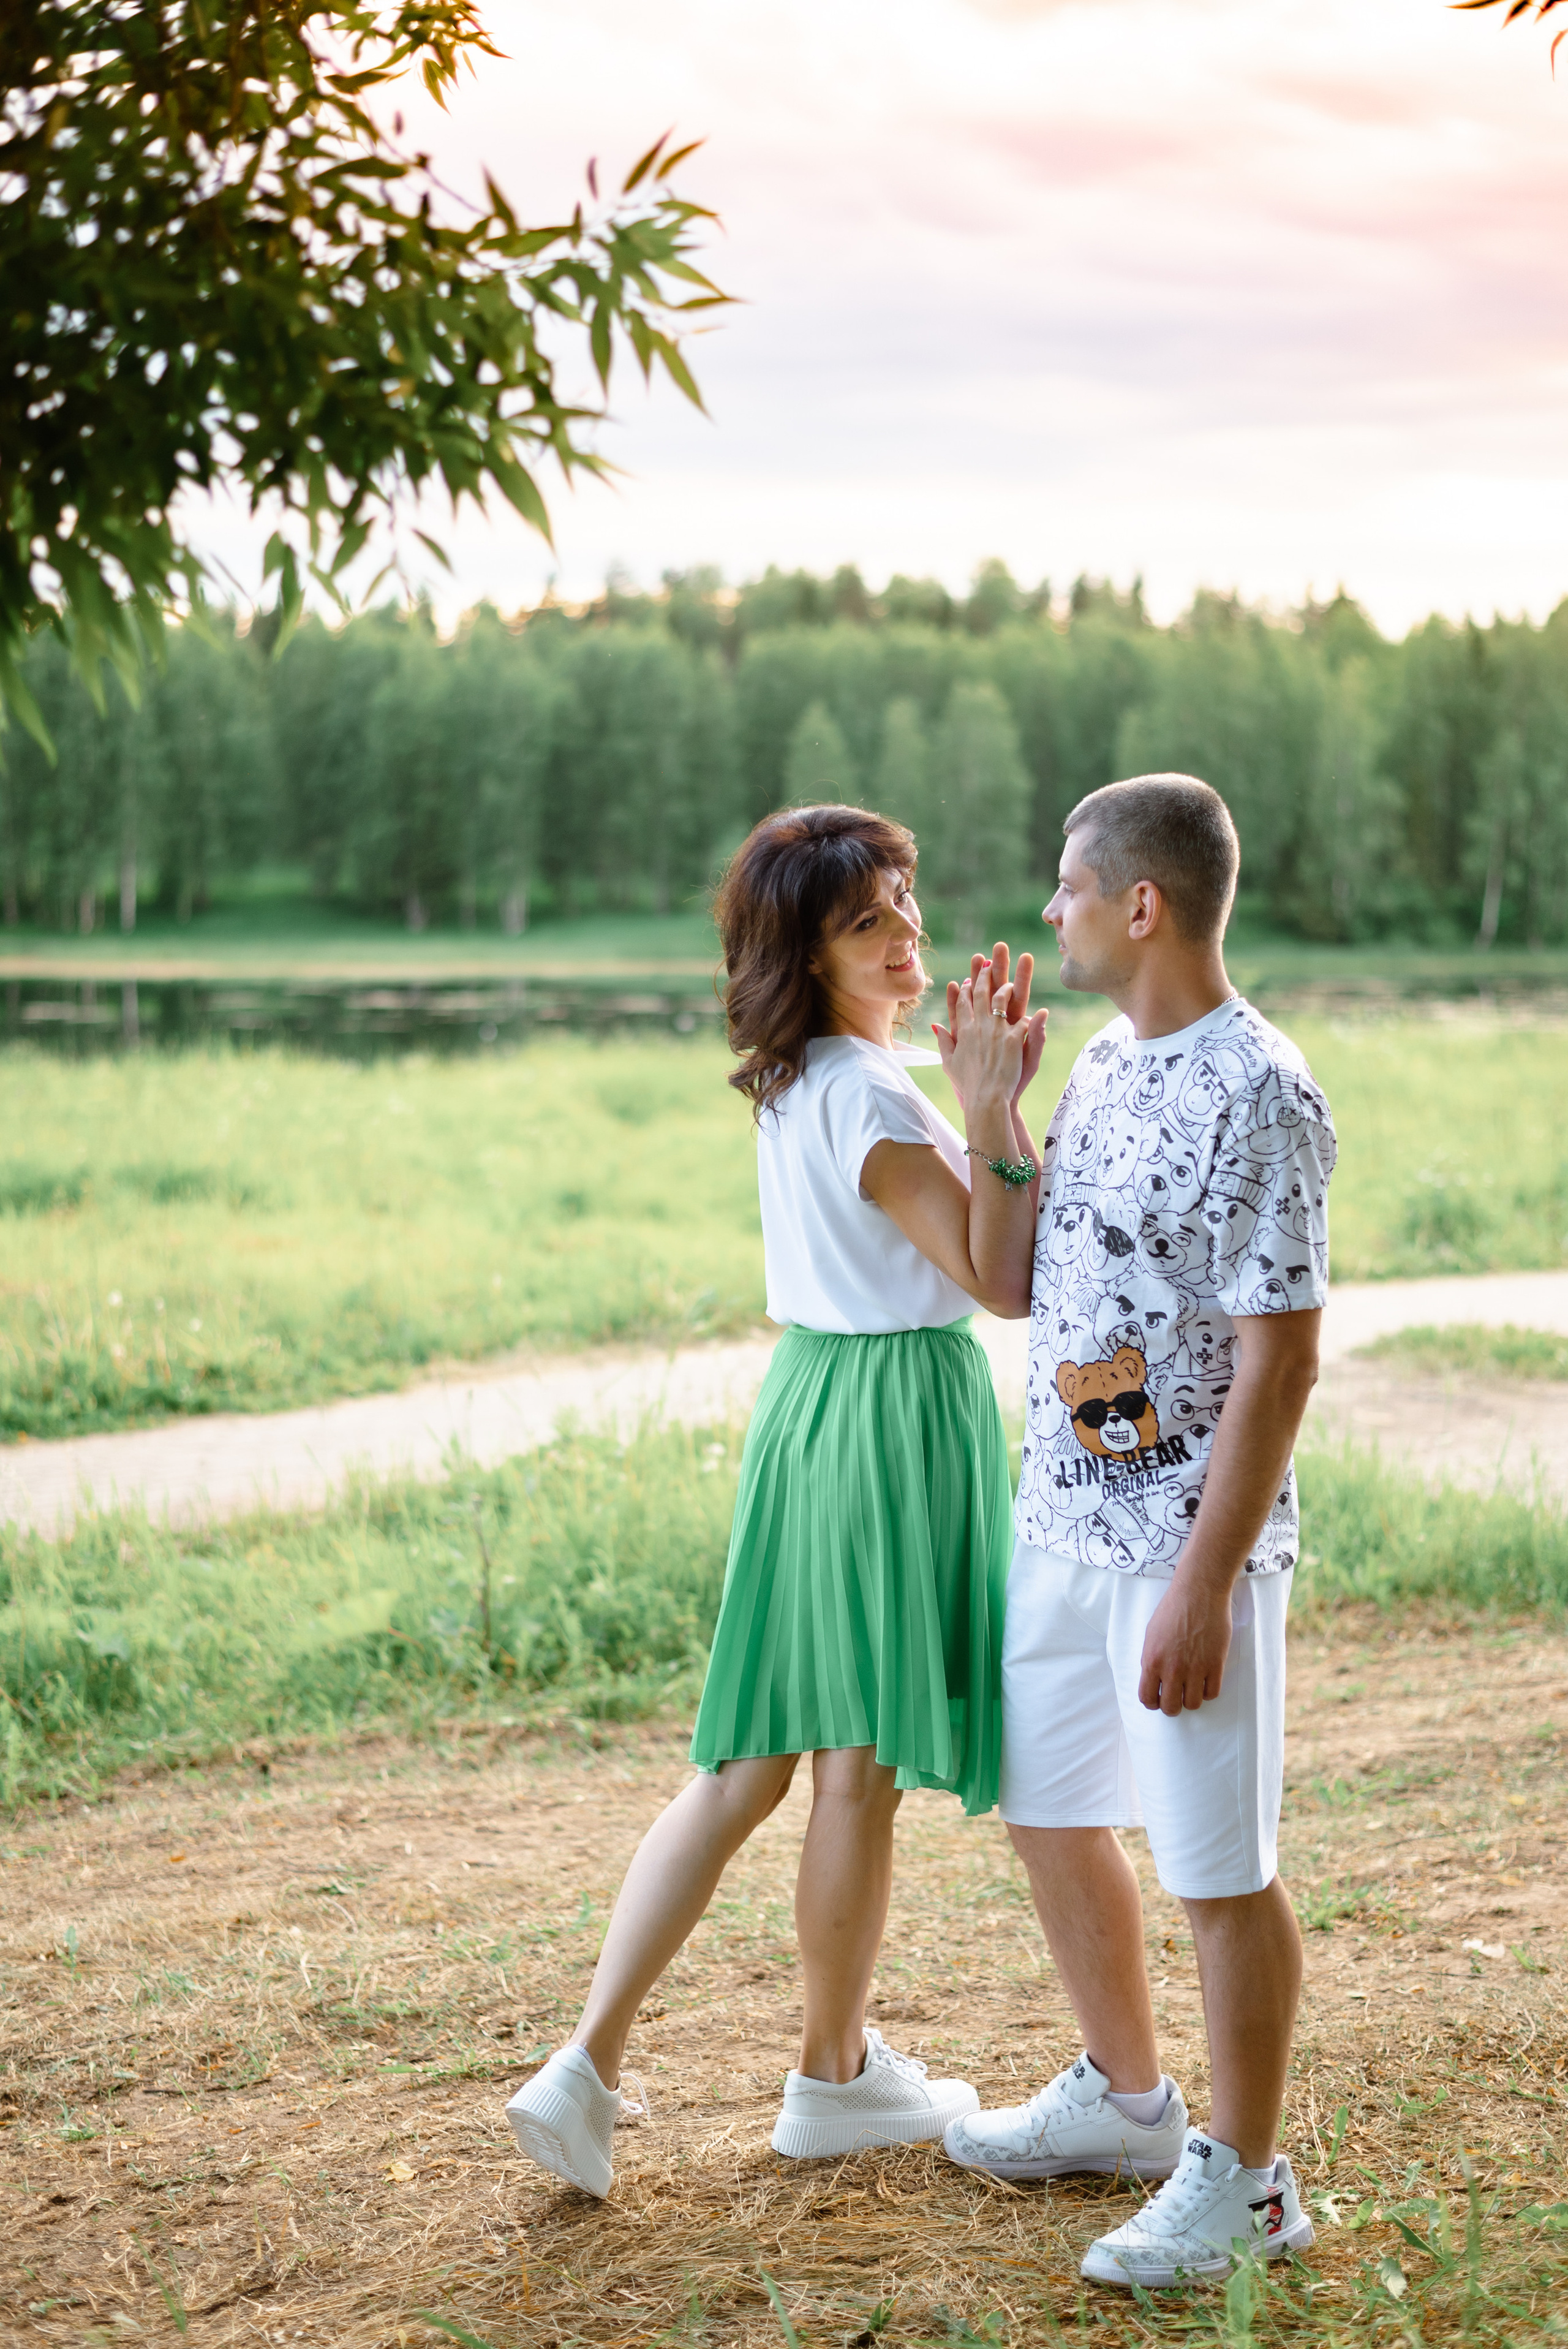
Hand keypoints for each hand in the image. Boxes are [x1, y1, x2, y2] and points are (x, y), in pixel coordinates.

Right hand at [933, 952, 1025, 1108]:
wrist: (986, 1099)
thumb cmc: (967, 1085)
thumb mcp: (949, 1063)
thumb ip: (943, 1041)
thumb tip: (936, 1024)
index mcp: (964, 1031)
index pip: (963, 1004)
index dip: (964, 990)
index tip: (965, 980)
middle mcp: (979, 1026)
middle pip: (981, 994)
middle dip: (983, 975)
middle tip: (987, 961)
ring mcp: (998, 1031)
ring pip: (1002, 999)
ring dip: (1005, 985)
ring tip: (1009, 978)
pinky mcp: (1015, 1039)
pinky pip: (1023, 1020)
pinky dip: (1028, 1015)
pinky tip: (1032, 1007)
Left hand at [1137, 1575, 1233, 1714]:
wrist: (1199, 1592)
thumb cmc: (1173, 1609)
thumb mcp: (1151, 1634)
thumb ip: (1150, 1659)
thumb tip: (1153, 1679)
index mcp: (1152, 1660)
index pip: (1147, 1698)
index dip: (1152, 1703)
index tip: (1158, 1698)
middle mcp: (1172, 1669)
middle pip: (1171, 1708)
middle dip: (1172, 1706)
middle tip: (1176, 1696)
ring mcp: (1195, 1668)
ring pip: (1193, 1704)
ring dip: (1191, 1699)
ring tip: (1191, 1687)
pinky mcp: (1216, 1665)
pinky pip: (1212, 1693)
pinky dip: (1208, 1691)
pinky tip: (1205, 1680)